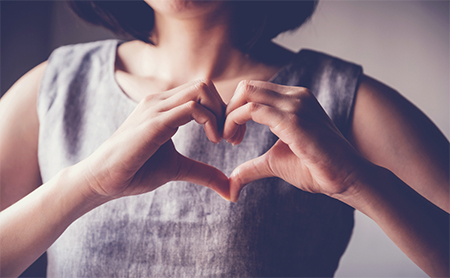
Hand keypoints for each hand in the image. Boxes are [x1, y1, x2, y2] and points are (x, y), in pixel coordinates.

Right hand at [78, 80, 229, 199]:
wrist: (102, 180)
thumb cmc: (135, 171)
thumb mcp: (178, 168)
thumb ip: (204, 172)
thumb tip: (229, 188)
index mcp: (165, 107)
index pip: (202, 93)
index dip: (223, 112)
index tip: (231, 138)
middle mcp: (160, 101)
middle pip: (205, 85)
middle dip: (226, 109)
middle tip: (231, 138)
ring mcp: (156, 108)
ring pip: (201, 89)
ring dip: (220, 113)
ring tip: (222, 139)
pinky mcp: (154, 122)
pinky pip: (192, 108)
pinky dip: (210, 121)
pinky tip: (213, 140)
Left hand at [224, 80, 369, 201]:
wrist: (348, 178)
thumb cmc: (317, 169)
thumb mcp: (275, 163)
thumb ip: (252, 167)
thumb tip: (231, 185)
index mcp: (293, 100)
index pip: (253, 91)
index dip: (235, 110)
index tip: (232, 136)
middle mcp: (295, 96)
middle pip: (247, 87)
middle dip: (228, 109)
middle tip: (227, 137)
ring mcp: (296, 105)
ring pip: (247, 93)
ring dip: (230, 116)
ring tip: (230, 140)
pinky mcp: (294, 120)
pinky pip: (253, 110)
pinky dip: (235, 121)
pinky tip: (235, 141)